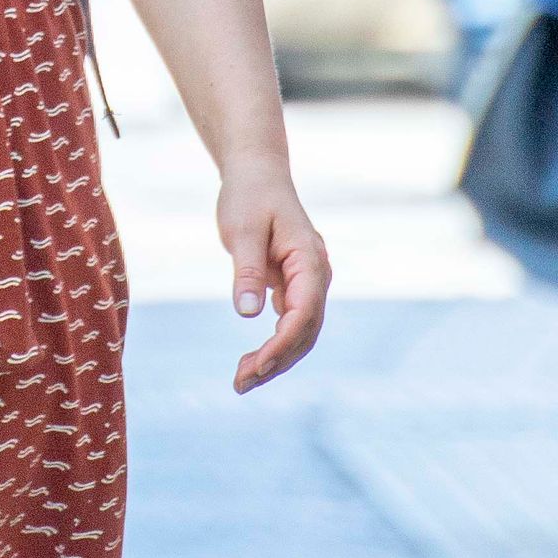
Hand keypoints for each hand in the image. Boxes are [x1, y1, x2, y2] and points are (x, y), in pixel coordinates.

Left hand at [214, 154, 330, 391]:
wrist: (257, 174)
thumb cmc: (249, 197)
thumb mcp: (243, 231)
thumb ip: (246, 271)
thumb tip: (249, 313)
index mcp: (309, 260)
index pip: (303, 314)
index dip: (281, 345)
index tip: (255, 367)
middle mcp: (316, 274)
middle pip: (306, 331)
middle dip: (277, 361)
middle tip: (241, 383)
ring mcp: (308, 281)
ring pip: (301, 332)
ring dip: (276, 358)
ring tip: (242, 380)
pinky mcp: (295, 285)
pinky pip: (291, 322)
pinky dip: (275, 345)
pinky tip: (253, 361)